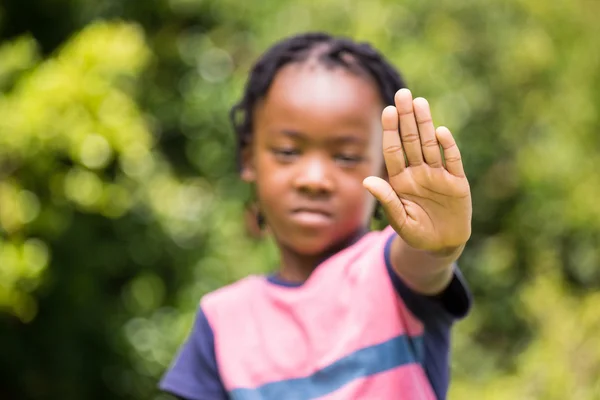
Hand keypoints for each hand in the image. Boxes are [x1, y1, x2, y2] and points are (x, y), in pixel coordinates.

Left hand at [363, 89, 471, 252]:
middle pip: (411, 141)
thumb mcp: (400, 221)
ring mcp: (438, 175)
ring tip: (419, 103)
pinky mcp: (457, 182)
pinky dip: (447, 147)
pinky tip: (440, 132)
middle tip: (402, 93)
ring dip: (425, 124)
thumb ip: (386, 200)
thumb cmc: (416, 232)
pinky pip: (452, 161)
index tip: (387, 111)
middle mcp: (418, 172)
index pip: (394, 150)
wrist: (441, 244)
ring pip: (430, 145)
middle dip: (407, 118)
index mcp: (401, 179)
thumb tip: (367, 181)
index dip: (391, 131)